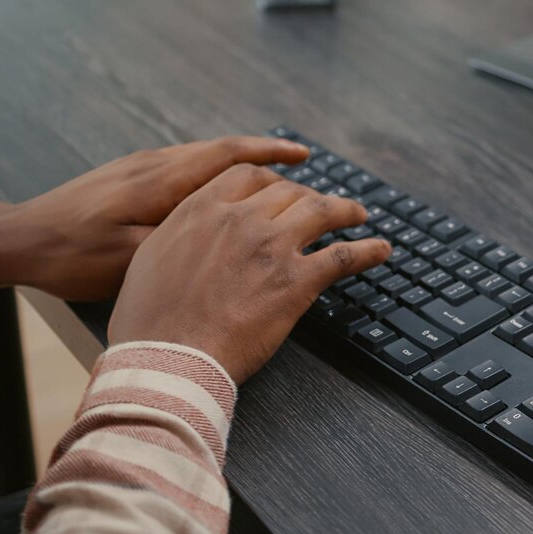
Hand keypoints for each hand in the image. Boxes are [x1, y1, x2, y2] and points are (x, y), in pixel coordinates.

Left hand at [0, 136, 308, 299]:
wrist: (21, 240)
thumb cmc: (73, 255)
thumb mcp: (133, 256)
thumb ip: (184, 239)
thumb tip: (233, 235)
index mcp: (162, 181)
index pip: (228, 154)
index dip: (271, 152)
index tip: (304, 155)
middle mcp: (155, 164)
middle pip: (223, 150)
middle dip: (266, 155)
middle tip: (301, 168)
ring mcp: (141, 168)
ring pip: (205, 158)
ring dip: (242, 165)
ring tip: (272, 183)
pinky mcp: (130, 178)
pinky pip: (187, 169)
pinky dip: (217, 175)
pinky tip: (225, 197)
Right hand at [107, 164, 390, 383]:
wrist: (168, 357)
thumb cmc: (151, 320)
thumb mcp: (151, 259)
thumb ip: (180, 235)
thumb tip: (194, 233)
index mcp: (201, 210)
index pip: (248, 176)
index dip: (272, 180)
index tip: (283, 188)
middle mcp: (240, 219)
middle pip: (289, 191)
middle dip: (309, 197)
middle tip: (322, 209)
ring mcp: (272, 247)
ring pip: (321, 211)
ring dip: (346, 211)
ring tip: (359, 216)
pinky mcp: (297, 281)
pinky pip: (345, 256)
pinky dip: (368, 250)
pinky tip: (381, 250)